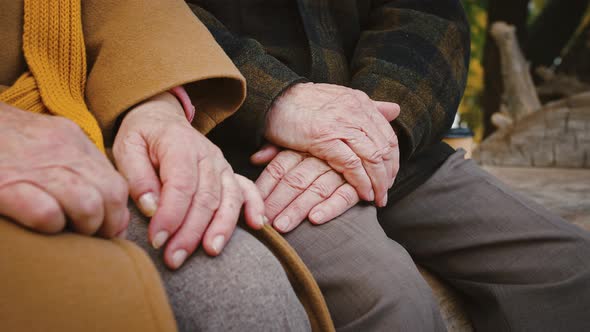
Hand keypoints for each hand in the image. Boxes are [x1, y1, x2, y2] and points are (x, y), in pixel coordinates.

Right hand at [0, 102, 128, 236]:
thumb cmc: (4, 141)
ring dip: (84, 227)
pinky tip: (42, 226)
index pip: (116, 182)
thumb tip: (106, 205)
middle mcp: (60, 151)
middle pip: (110, 195)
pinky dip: (51, 225)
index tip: (108, 230)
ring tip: (69, 232)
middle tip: (91, 237)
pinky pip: (47, 214)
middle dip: (107, 224)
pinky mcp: (4, 185)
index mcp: (72, 140)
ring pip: (87, 204)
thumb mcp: (46, 141)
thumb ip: (76, 166)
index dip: (116, 213)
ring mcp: (33, 167)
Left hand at [113, 92, 265, 268]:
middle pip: (206, 197)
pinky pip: (247, 190)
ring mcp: (222, 165)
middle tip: (174, 258)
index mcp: (180, 144)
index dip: (171, 215)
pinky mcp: (229, 174)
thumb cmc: (142, 137)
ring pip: (228, 198)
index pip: (181, 185)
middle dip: (191, 232)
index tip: (157, 240)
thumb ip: (137, 178)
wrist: (161, 119)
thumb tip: (152, 208)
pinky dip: (254, 207)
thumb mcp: (126, 148)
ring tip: (210, 251)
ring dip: (221, 227)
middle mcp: (207, 155)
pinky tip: (256, 226)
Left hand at [251, 144, 358, 232]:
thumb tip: (255, 159)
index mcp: (302, 148)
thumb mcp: (298, 140)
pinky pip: (344, 196)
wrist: (364, 138)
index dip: (265, 188)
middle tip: (264, 222)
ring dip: (298, 209)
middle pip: (295, 181)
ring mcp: (340, 170)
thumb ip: (276, 150)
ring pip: (316, 190)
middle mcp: (320, 158)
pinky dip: (330, 207)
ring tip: (283, 225)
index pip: (279, 168)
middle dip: (278, 203)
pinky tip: (315, 219)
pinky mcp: (358, 184)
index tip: (253, 205)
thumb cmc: (322, 144)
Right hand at [265, 82, 399, 206]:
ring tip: (378, 198)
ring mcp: (341, 124)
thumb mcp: (340, 99)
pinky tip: (363, 194)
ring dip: (379, 182)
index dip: (393, 159)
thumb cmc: (303, 103)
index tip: (390, 176)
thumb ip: (369, 106)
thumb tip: (395, 109)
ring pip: (372, 158)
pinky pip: (352, 165)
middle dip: (389, 174)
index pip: (388, 135)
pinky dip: (361, 182)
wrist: (273, 98)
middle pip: (384, 148)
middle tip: (386, 192)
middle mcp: (355, 112)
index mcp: (360, 103)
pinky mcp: (325, 138)